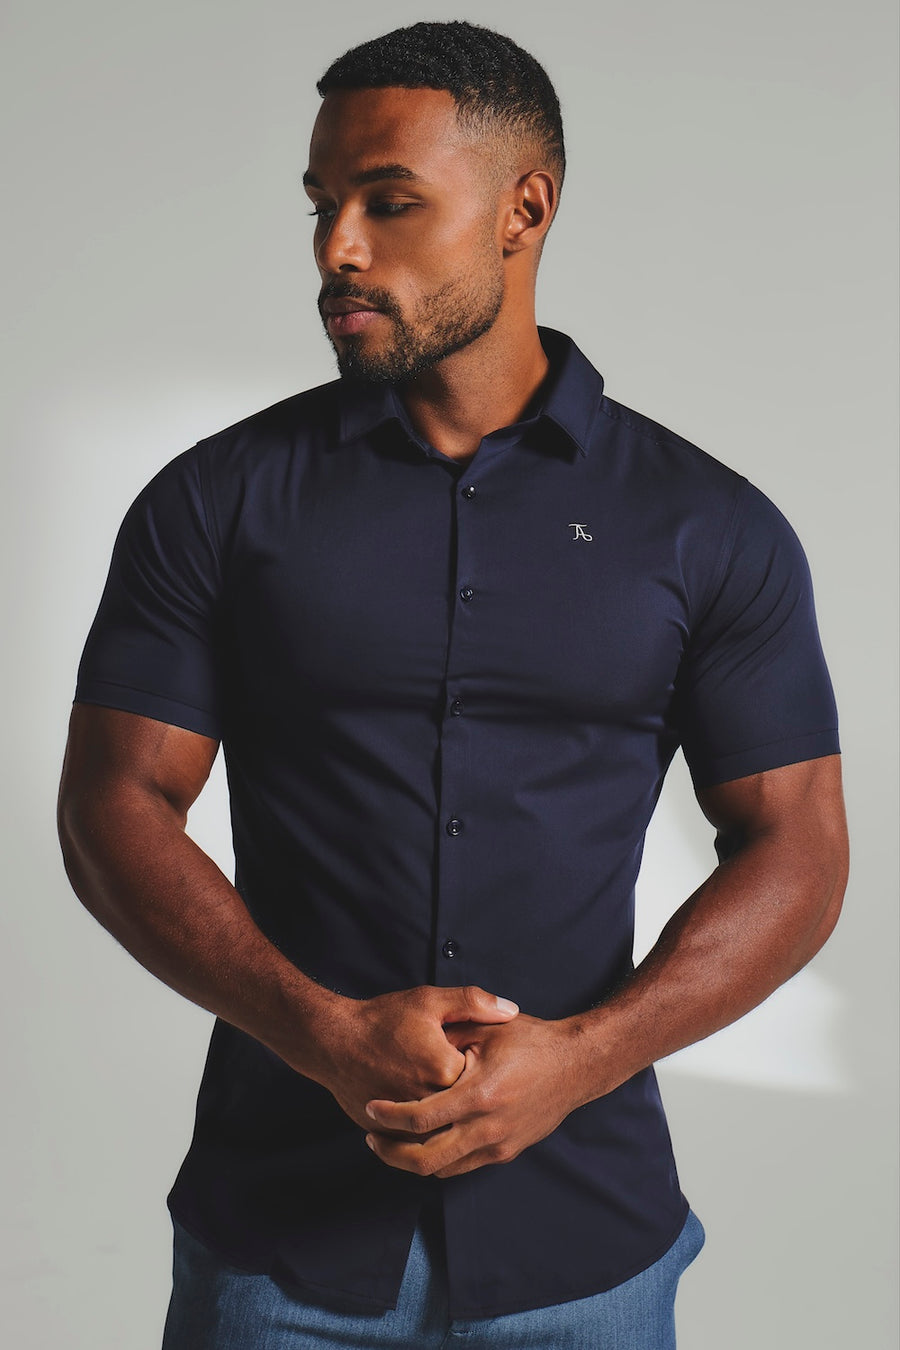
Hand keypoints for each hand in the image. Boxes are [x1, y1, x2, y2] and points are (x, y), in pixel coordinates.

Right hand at [302, 984, 518, 1134]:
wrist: (333, 1040)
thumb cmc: (382, 1019)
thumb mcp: (430, 1000)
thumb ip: (473, 1003)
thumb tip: (510, 1010)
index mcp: (445, 1069)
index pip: (483, 1077)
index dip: (485, 1066)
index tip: (483, 1056)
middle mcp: (428, 1101)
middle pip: (466, 1107)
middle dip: (471, 1096)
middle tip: (462, 1078)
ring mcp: (407, 1122)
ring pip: (444, 1132)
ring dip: (452, 1121)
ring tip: (450, 1100)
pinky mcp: (388, 1134)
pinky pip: (417, 1142)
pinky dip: (427, 1131)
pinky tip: (432, 1116)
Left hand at [363, 1013, 584, 1176]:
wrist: (575, 1065)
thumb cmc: (531, 1041)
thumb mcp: (487, 1028)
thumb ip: (449, 1034)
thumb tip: (413, 1043)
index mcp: (478, 1095)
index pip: (421, 1119)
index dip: (389, 1116)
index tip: (371, 1107)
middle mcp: (487, 1128)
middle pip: (425, 1160)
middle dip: (391, 1153)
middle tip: (373, 1137)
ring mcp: (498, 1145)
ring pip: (443, 1170)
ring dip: (413, 1160)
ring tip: (394, 1140)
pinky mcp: (506, 1152)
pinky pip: (463, 1166)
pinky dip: (440, 1159)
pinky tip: (428, 1140)